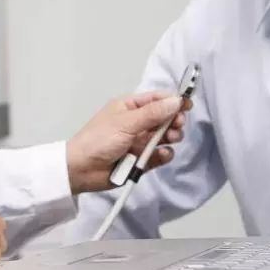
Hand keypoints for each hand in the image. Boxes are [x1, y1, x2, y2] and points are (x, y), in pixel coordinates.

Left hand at [66, 91, 191, 193]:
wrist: (82, 170)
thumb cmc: (98, 140)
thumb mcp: (125, 123)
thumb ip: (152, 113)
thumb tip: (176, 100)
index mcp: (129, 107)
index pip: (157, 99)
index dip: (173, 101)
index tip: (187, 105)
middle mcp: (137, 122)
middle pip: (165, 118)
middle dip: (174, 121)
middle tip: (177, 126)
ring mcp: (139, 141)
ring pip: (165, 137)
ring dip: (171, 137)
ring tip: (169, 139)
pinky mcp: (141, 159)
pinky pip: (160, 155)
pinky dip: (163, 155)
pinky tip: (162, 154)